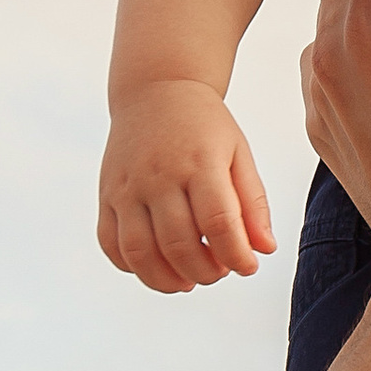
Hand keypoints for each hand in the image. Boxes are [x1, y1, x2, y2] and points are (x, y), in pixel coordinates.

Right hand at [99, 79, 275, 292]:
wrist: (156, 90)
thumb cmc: (204, 126)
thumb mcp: (238, 153)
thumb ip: (253, 203)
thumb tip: (264, 250)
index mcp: (200, 163)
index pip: (218, 223)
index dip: (236, 256)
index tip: (248, 268)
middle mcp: (159, 175)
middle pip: (179, 244)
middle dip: (205, 272)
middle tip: (218, 272)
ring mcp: (128, 186)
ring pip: (140, 251)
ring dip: (166, 279)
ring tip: (188, 281)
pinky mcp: (106, 194)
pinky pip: (110, 243)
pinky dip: (131, 266)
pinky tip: (156, 266)